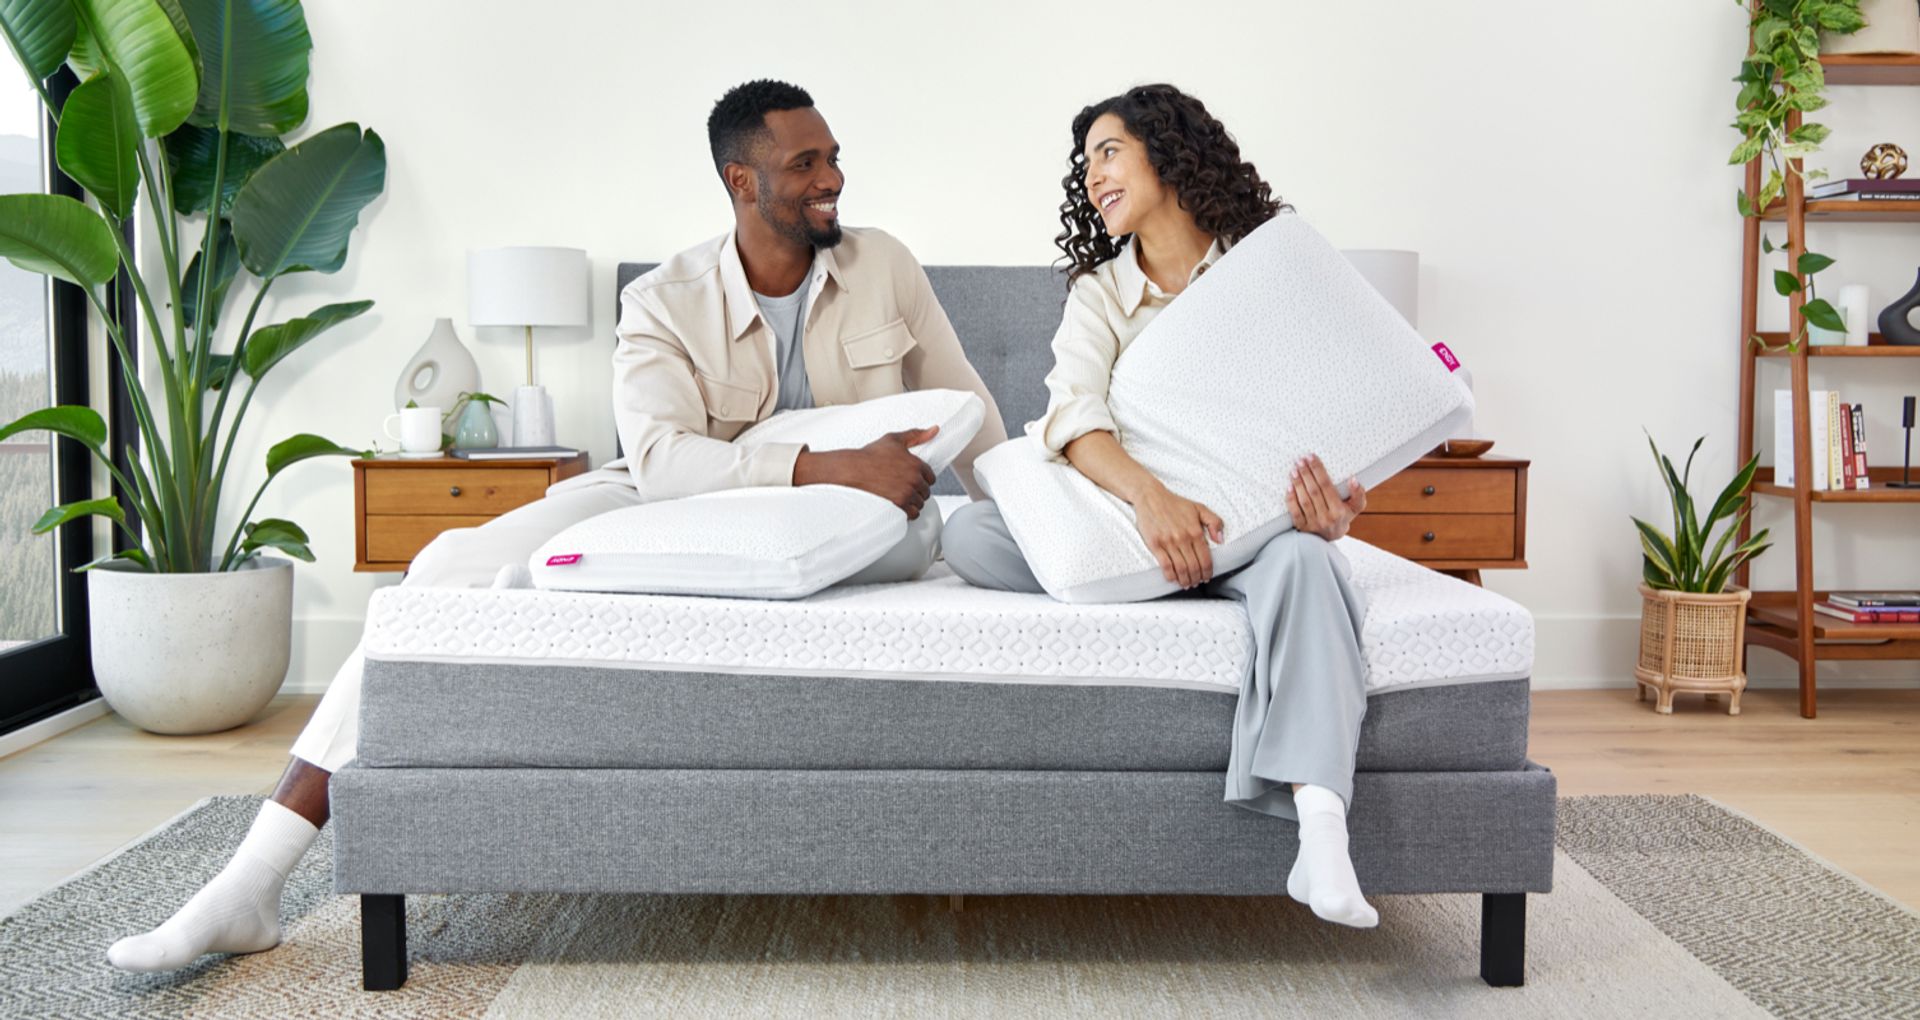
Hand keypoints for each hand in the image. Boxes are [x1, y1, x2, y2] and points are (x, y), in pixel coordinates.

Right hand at [793, 425, 938, 518]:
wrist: (851, 470)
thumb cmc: (870, 455)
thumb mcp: (894, 440)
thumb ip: (916, 435)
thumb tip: (934, 430)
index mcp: (916, 464)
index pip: (931, 478)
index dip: (921, 479)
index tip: (911, 479)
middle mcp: (913, 480)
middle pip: (926, 492)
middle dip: (916, 491)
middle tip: (903, 488)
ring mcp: (906, 494)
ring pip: (919, 504)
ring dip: (912, 502)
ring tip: (900, 497)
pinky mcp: (898, 506)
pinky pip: (912, 514)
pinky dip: (907, 512)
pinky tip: (898, 505)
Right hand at [1132, 482, 1224, 587]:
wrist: (1151, 497)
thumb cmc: (1175, 503)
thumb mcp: (1199, 508)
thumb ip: (1214, 522)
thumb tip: (1221, 539)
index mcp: (1195, 531)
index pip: (1205, 559)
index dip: (1208, 572)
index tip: (1207, 577)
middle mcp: (1183, 538)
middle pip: (1194, 567)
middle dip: (1197, 578)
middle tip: (1197, 582)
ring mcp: (1169, 542)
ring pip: (1181, 568)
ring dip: (1185, 580)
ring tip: (1186, 583)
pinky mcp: (1155, 544)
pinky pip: (1165, 565)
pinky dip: (1171, 576)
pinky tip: (1173, 578)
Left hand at [1286, 453, 1364, 540]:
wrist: (1328, 539)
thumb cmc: (1342, 518)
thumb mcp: (1355, 508)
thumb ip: (1358, 494)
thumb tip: (1353, 479)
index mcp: (1339, 511)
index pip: (1327, 486)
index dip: (1318, 470)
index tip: (1311, 457)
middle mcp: (1326, 517)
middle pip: (1314, 491)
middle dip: (1306, 474)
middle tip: (1300, 460)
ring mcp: (1313, 523)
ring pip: (1304, 501)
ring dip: (1298, 484)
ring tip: (1294, 470)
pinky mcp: (1302, 528)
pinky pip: (1295, 512)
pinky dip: (1291, 499)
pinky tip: (1289, 487)